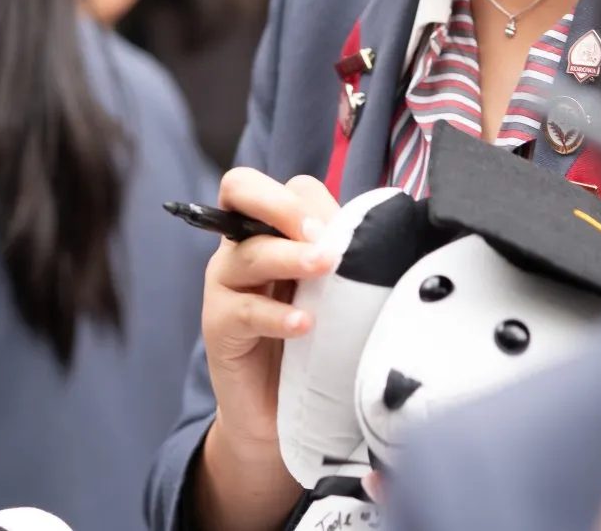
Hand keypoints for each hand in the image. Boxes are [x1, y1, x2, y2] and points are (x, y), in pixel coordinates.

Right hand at [192, 168, 339, 530]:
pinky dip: (276, 315)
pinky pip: (243, 310)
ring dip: (289, 256)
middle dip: (282, 205)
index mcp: (269, 231)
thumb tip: (382, 233)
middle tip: (321, 235)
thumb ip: (342, 259)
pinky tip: (304, 325)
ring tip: (323, 268)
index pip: (280, 187)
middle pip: (240, 191)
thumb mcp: (331, 293)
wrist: (279, 413)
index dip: (306, 198)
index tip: (340, 225)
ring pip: (247, 252)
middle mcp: (241, 248)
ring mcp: (224, 285)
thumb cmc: (311, 344)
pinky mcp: (218, 327)